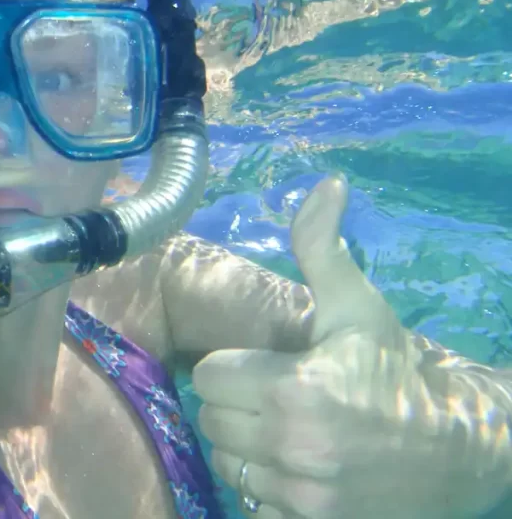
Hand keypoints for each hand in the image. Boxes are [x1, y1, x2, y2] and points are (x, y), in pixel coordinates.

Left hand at [192, 174, 456, 518]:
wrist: (460, 450)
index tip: (261, 367)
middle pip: (212, 421)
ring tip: (285, 432)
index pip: (210, 377)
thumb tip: (325, 184)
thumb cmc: (398, 372)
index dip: (233, 368)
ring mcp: (301, 497)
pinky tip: (296, 469)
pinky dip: (266, 490)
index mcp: (293, 389)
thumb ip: (324, 248)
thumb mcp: (359, 308)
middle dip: (235, 406)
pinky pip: (252, 506)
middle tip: (272, 397)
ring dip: (248, 449)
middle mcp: (291, 447)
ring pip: (229, 466)